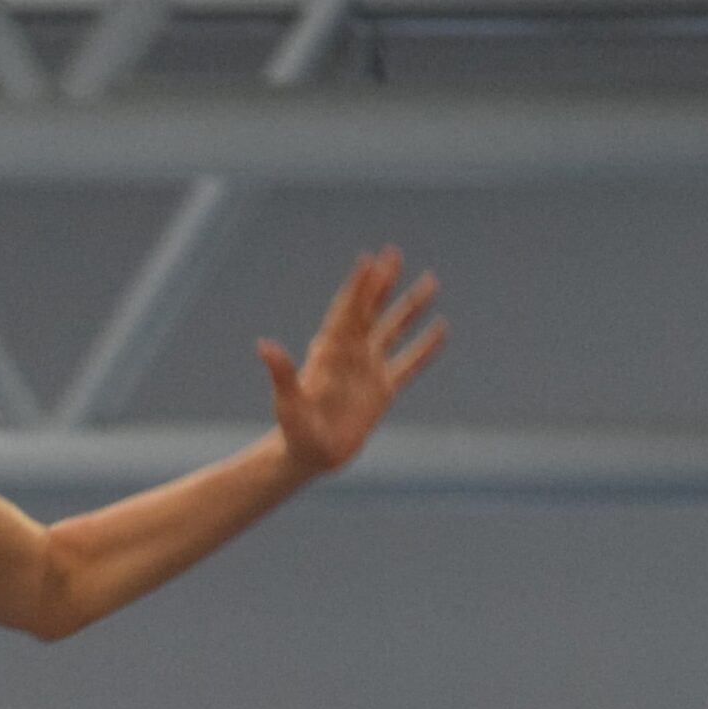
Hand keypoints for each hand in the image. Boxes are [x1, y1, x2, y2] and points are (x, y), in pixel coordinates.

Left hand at [257, 248, 445, 475]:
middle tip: (393, 252)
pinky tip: (441, 329)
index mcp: (330, 353)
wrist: (308, 456)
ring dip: (410, 307)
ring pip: (393, 330)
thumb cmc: (293, 430)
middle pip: (370, 311)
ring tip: (431, 280)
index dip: (359, 287)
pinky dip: (425, 348)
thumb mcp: (288, 403)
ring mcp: (369, 370)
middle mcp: (351, 355)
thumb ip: (283, 375)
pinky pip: (409, 364)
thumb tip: (265, 346)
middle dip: (382, 283)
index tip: (370, 260)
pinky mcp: (383, 390)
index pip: (348, 313)